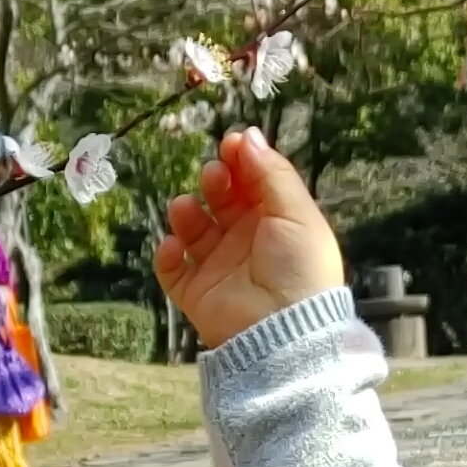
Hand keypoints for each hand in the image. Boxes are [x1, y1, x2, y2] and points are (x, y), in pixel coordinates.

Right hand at [152, 128, 345, 346]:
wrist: (283, 331)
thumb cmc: (298, 268)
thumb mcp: (296, 212)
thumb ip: (271, 173)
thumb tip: (249, 136)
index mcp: (277, 222)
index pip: (255, 182)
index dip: (242, 160)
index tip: (231, 143)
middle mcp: (247, 241)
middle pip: (223, 200)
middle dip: (215, 181)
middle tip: (214, 175)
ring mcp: (220, 268)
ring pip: (193, 230)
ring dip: (186, 213)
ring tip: (186, 208)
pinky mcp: (197, 293)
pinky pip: (172, 270)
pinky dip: (167, 255)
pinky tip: (174, 245)